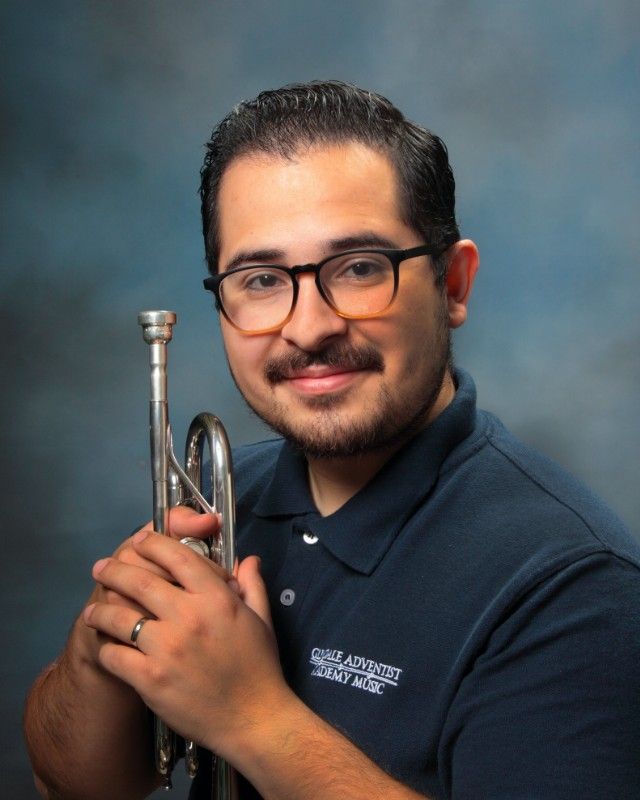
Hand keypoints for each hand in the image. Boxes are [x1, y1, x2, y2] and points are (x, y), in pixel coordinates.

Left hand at [83, 529, 284, 759]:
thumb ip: (252, 584)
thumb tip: (246, 559)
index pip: (178, 557)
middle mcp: (190, 617)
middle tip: (101, 567)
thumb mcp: (262, 619)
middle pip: (140, 581)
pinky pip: (114, 655)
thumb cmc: (259, 668)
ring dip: (100, 610)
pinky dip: (105, 648)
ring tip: (93, 611)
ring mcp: (167, 648)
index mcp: (217, 598)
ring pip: (119, 617)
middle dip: (115, 570)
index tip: (139, 541)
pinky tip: (105, 646)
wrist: (254, 719)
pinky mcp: (150, 679)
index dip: (154, 544)